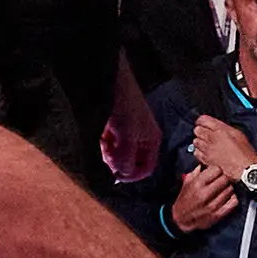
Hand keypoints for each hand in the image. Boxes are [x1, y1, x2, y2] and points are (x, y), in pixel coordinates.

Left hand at [102, 60, 161, 182]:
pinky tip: (104, 135)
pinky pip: (113, 144)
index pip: (147, 168)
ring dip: (111, 152)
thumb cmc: (125, 105)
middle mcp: (143, 139)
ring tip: (105, 142)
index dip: (133, 175)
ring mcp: (130, 133)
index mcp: (152, 141)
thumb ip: (126, 158)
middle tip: (108, 156)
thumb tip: (123, 173)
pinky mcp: (118, 128)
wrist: (113, 82)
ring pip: (120, 154)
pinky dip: (107, 143)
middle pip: (131, 162)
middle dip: (118, 162)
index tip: (118, 175)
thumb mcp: (127, 136)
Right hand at [169, 163, 241, 232]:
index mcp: (196, 184)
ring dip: (228, 188)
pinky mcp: (217, 215)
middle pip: (225, 179)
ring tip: (222, 190)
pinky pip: (233, 202)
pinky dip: (232, 198)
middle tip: (220, 181)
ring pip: (230, 190)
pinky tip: (227, 198)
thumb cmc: (184, 200)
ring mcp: (212, 206)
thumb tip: (205, 163)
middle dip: (224, 179)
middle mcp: (204, 194)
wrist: (181, 219)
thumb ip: (196, 171)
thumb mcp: (187, 183)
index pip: (216, 169)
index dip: (217, 170)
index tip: (215, 173)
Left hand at [188, 114, 256, 183]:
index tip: (203, 123)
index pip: (203, 119)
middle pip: (197, 130)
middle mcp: (212, 138)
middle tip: (205, 133)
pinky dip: (199, 152)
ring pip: (195, 141)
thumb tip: (219, 127)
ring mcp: (207, 149)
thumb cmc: (245, 153)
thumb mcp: (238, 134)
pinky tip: (205, 153)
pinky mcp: (206, 160)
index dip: (202, 121)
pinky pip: (196, 153)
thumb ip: (225, 129)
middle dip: (200, 131)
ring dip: (199, 141)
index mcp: (220, 129)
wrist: (244, 169)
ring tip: (206, 144)